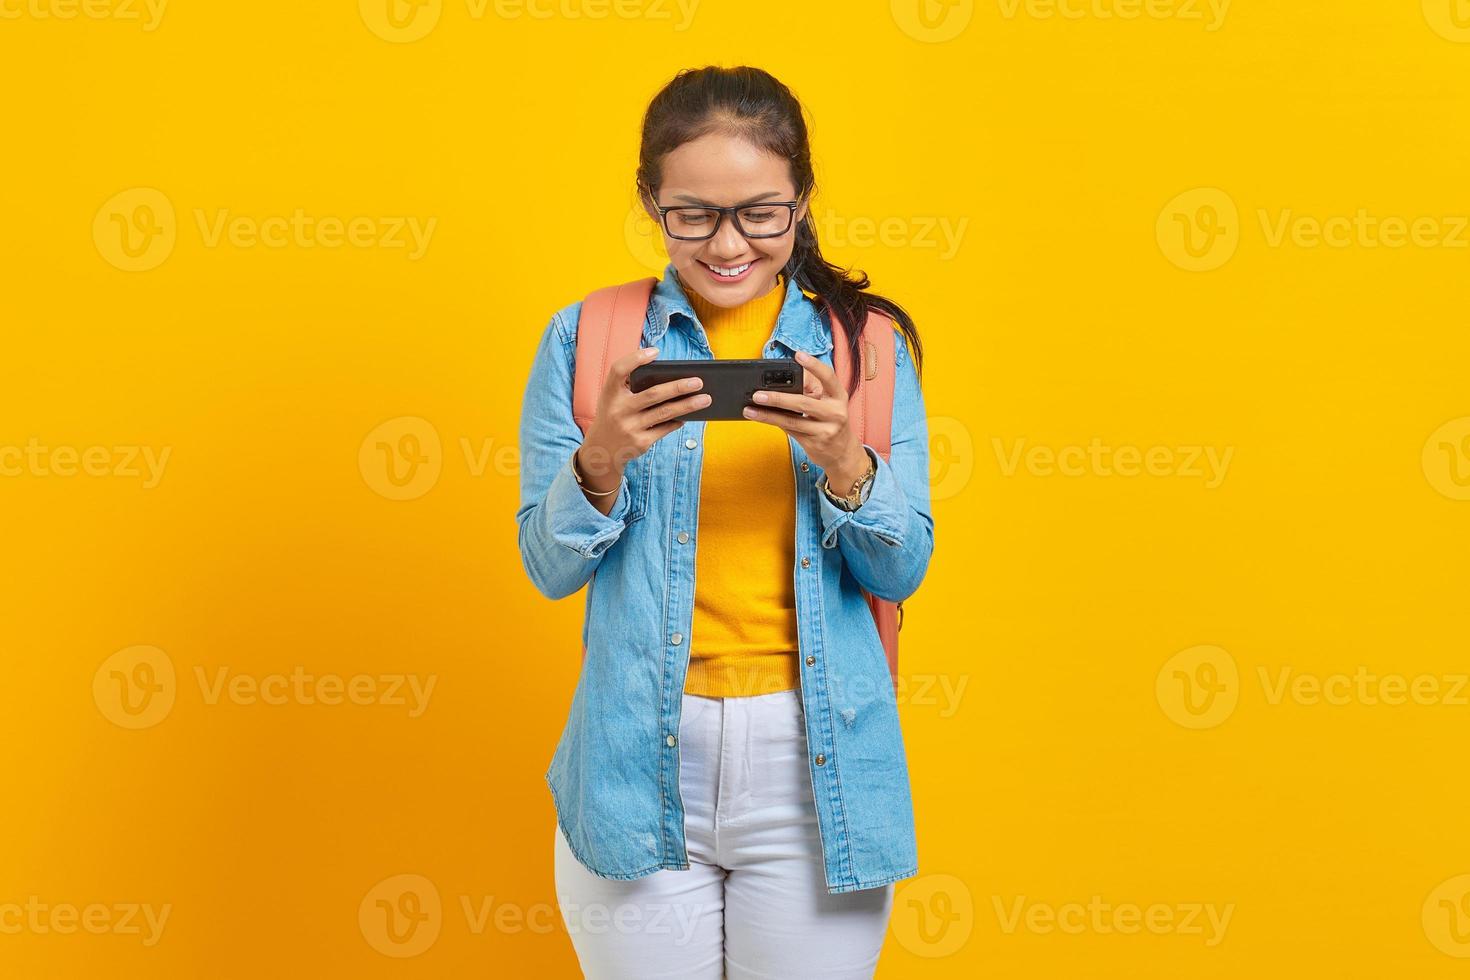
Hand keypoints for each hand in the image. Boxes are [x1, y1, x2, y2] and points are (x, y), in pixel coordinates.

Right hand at [577, 345, 709, 494]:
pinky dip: (678, 420)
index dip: (636, 359)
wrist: (602, 449)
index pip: (618, 370)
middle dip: (678, 387)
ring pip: (665, 412)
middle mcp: (618, 410)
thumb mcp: (612, 397)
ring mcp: (630, 427)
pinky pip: (665, 428)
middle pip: (653, 394)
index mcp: (610, 393)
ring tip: (706, 399)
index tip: (655, 352)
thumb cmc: (614, 414)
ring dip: (688, 405)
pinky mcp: (641, 442)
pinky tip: (689, 415)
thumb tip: (669, 375)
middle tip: (699, 381)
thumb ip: (630, 384)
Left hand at [742, 350, 869, 489]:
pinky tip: (760, 418)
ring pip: (792, 421)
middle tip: (757, 394)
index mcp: (839, 397)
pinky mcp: (814, 444)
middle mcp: (835, 413)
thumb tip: (781, 381)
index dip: (814, 365)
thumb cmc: (830, 421)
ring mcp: (825, 430)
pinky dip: (773, 423)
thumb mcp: (828, 403)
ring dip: (768, 415)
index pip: (828, 377)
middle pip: (803, 403)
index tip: (798, 355)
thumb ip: (810, 391)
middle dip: (778, 398)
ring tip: (750, 409)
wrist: (842, 453)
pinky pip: (790, 431)